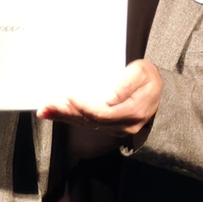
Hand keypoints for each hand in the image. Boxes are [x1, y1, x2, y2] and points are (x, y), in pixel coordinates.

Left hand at [38, 59, 161, 136]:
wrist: (156, 91)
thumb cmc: (148, 78)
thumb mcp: (144, 73)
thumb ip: (128, 83)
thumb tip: (110, 97)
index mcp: (133, 110)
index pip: (104, 111)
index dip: (85, 106)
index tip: (70, 96)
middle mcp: (124, 125)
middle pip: (91, 120)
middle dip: (67, 113)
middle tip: (46, 107)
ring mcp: (117, 128)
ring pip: (87, 124)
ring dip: (65, 117)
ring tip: (46, 111)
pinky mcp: (109, 126)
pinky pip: (88, 123)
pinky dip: (71, 118)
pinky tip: (55, 114)